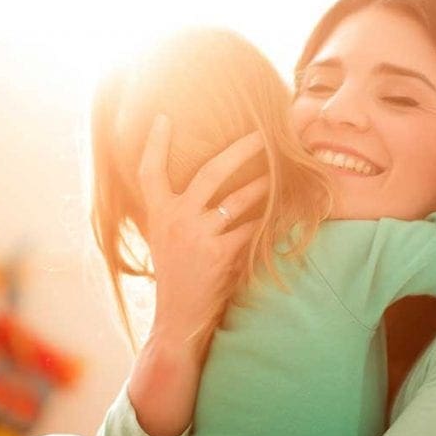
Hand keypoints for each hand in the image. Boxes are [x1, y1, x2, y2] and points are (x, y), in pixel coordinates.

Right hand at [137, 115, 269, 337]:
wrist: (177, 319)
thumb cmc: (178, 277)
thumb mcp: (166, 239)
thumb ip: (178, 212)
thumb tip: (205, 184)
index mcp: (158, 213)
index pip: (149, 171)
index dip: (154, 143)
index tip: (162, 116)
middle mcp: (175, 219)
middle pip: (210, 171)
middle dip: (240, 149)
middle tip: (263, 133)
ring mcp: (197, 236)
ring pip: (238, 198)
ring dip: (264, 183)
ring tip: (283, 170)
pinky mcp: (220, 255)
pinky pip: (251, 228)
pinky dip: (269, 219)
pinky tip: (286, 209)